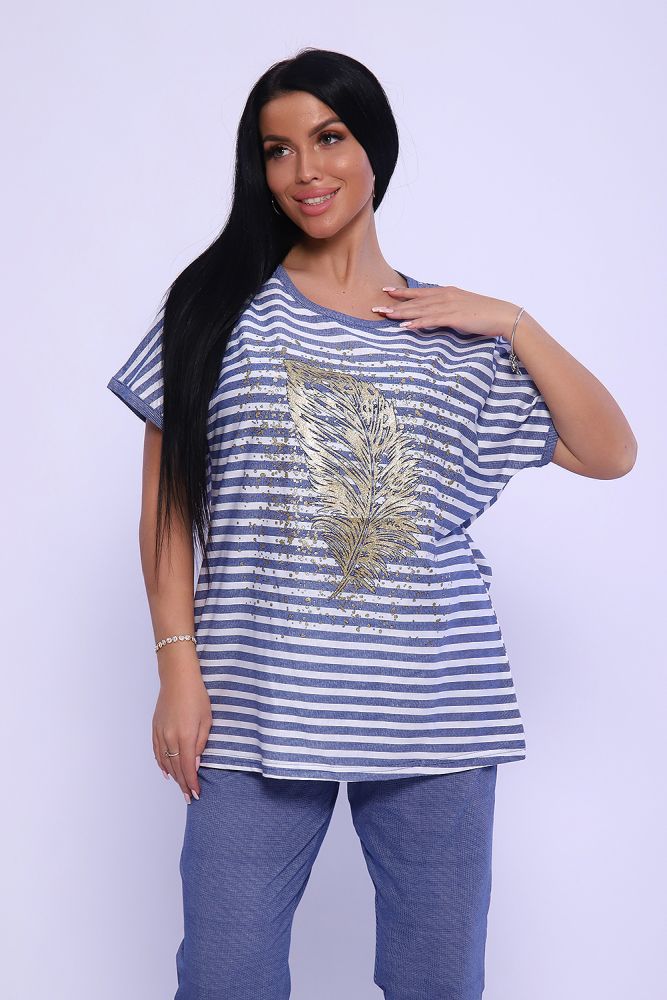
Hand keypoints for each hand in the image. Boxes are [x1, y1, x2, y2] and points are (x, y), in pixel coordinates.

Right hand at [152, 664, 211, 803]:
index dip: (191, 783)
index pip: (187, 768)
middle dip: (183, 784)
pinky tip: (166, 772)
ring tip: (180, 786)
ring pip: (165, 762)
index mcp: (185, 737)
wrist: (178, 678)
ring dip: (173, 776)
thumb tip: (195, 765)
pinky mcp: (155, 728)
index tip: (195, 794)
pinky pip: (157, 752)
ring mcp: (160, 734)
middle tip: (188, 796)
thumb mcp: (206, 720)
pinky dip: (161, 764)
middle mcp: (170, 738)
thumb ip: (200, 744)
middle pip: (175, 768)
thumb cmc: (196, 696)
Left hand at [373, 284, 519, 338]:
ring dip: (401, 313)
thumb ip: (448, 309)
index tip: (386, 291)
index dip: (402, 292)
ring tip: (385, 316)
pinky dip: (417, 323)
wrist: (503, 315)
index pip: (420, 292)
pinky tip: (405, 327)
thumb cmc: (484, 313)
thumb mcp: (463, 308)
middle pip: (415, 300)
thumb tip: (437, 316)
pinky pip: (431, 320)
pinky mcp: (454, 317)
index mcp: (447, 292)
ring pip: (420, 309)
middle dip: (394, 304)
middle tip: (375, 307)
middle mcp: (445, 296)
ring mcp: (449, 306)